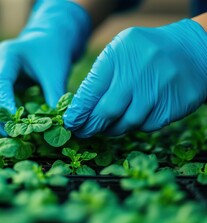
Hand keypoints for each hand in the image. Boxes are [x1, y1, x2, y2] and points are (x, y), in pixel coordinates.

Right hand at [0, 0, 90, 134]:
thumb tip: (58, 124)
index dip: (5, 105)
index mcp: (6, 55)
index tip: (15, 124)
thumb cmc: (52, 54)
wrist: (46, 42)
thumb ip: (55, 97)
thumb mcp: (56, 74)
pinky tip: (6, 126)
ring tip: (9, 134)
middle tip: (12, 134)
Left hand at [64, 19, 206, 136]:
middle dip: (91, 126)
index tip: (70, 123)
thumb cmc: (144, 53)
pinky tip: (128, 120)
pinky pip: (146, 126)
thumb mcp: (118, 51)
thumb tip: (80, 109)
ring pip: (127, 123)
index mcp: (119, 56)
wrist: (191, 51)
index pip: (91, 91)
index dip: (78, 112)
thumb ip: (99, 76)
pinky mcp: (174, 106)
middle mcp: (139, 73)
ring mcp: (159, 90)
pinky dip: (134, 126)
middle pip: (108, 112)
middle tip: (82, 132)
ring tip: (103, 128)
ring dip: (111, 130)